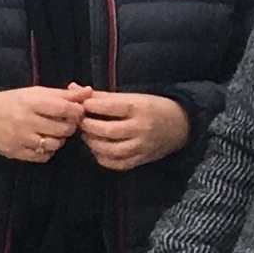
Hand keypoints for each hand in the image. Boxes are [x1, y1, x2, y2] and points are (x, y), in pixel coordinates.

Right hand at [0, 86, 85, 162]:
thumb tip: (88, 92)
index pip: (65, 109)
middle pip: (63, 129)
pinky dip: (47, 151)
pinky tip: (41, 143)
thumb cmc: (11, 102)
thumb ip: (62, 94)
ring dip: (58, 140)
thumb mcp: (34, 93)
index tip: (76, 111)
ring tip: (51, 133)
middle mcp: (25, 121)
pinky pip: (43, 157)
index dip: (77, 111)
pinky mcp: (16, 152)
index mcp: (30, 102)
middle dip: (69, 127)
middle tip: (64, 123)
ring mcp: (20, 138)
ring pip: (55, 145)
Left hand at [74, 89, 188, 170]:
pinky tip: (98, 149)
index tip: (82, 105)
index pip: (109, 107)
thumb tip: (72, 88)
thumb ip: (101, 95)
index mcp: (139, 108)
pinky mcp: (142, 159)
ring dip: (93, 143)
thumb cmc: (151, 107)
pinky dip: (102, 158)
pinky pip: (117, 164)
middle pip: (107, 130)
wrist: (181, 124)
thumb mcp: (131, 97)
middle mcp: (141, 128)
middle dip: (88, 126)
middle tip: (80, 122)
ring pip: (110, 150)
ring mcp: (142, 146)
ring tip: (88, 135)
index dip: (90, 106)